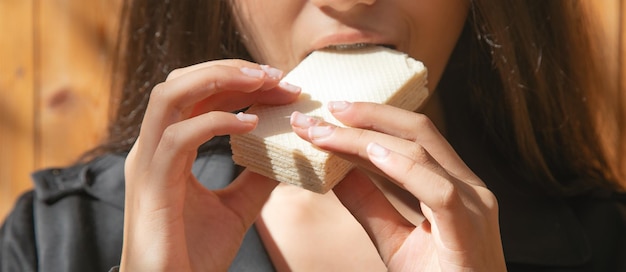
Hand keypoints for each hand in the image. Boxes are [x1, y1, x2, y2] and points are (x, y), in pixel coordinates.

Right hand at [121, 60, 299, 270]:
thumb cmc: (195, 254)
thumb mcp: (237, 207)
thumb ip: (257, 177)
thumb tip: (287, 150)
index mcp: (167, 149)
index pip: (196, 96)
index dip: (236, 82)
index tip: (280, 84)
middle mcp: (152, 148)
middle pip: (180, 82)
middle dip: (229, 71)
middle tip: (276, 76)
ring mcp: (147, 163)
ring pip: (170, 96)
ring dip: (219, 81)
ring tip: (263, 84)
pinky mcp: (152, 185)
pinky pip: (179, 137)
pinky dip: (216, 123)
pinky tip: (251, 125)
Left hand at [290, 102, 505, 270]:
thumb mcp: (392, 237)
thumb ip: (368, 203)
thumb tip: (334, 170)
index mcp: (454, 183)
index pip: (411, 137)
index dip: (369, 121)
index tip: (328, 116)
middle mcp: (468, 186)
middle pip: (418, 131)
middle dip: (368, 115)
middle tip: (326, 109)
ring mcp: (474, 205)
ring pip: (421, 152)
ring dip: (366, 138)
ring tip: (327, 133)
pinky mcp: (469, 230)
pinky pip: (438, 190)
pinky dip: (404, 168)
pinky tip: (370, 154)